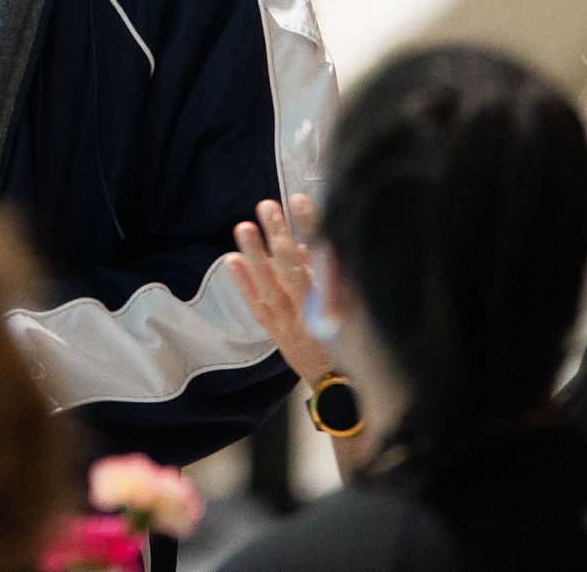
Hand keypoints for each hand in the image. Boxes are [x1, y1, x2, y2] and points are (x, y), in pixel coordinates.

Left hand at [224, 194, 333, 388]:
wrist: (339, 386)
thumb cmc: (351, 342)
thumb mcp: (353, 310)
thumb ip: (332, 277)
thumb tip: (305, 246)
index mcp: (336, 302)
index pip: (323, 257)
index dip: (311, 228)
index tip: (299, 200)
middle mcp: (311, 313)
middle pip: (292, 269)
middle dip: (279, 236)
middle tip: (267, 206)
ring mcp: (290, 323)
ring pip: (270, 286)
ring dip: (256, 255)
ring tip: (244, 227)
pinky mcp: (276, 332)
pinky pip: (257, 306)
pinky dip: (243, 283)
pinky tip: (232, 260)